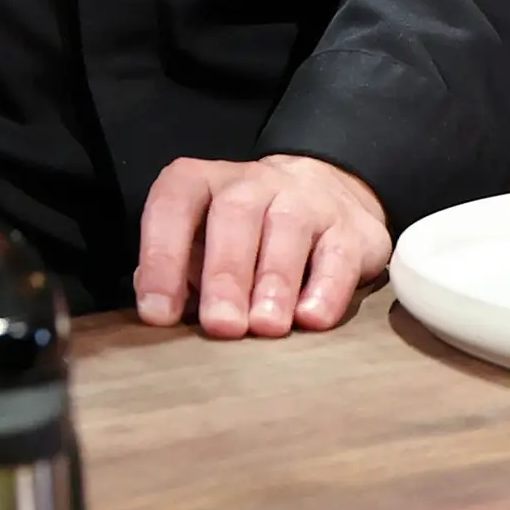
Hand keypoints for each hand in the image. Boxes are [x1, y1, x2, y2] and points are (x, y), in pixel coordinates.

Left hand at [134, 153, 391, 337]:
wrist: (325, 192)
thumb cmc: (244, 233)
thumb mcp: (201, 240)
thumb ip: (177, 269)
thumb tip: (157, 309)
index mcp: (202, 182)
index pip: (172, 206)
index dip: (161, 257)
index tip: (158, 313)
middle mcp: (252, 183)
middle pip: (233, 217)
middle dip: (224, 276)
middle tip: (221, 326)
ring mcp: (305, 200)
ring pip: (287, 230)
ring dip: (274, 282)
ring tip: (265, 327)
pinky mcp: (352, 229)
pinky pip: (339, 254)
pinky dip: (327, 288)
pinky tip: (312, 319)